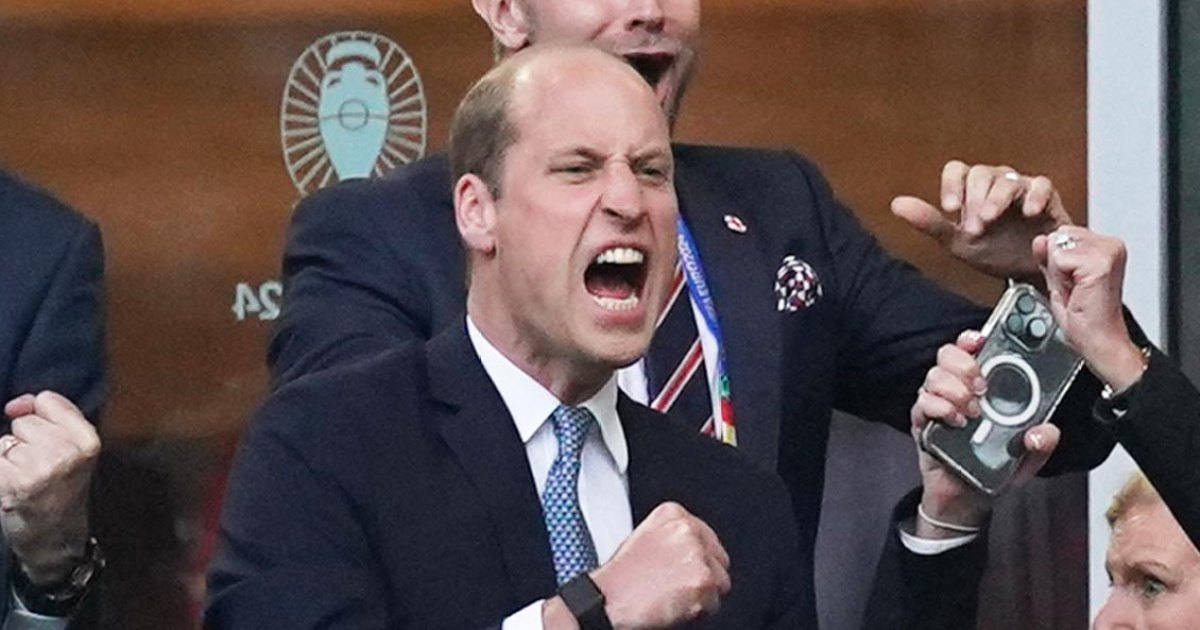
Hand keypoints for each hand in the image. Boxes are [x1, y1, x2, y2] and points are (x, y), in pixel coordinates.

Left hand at [1, 391, 99, 583]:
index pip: (48, 400)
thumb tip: (15, 406)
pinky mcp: (15, 482)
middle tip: (39, 468)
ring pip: (6, 441)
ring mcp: (41, 468)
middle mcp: (67, 452)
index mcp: (87, 441)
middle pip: (25, 422)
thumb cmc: (61, 489)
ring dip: (9, 459)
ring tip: (26, 479)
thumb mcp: (74, 449)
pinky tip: (12, 487)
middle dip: (25, 441)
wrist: (56, 538)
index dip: (38, 414)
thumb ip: (51, 417)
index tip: (44, 438)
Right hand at [589, 502, 730, 628]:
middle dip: (703, 576)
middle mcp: (688, 529)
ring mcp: (697, 554)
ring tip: (672, 596)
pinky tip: (674, 606)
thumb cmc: (619, 578)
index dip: (698, 560)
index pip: (707, 538)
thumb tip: (696, 551)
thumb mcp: (645, 538)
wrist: (608, 600)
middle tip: (676, 587)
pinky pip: (715, 604)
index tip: (684, 571)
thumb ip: (673, 537)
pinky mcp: (704, 580)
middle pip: (718, 558)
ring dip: (701, 595)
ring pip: (720, 582)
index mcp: (673, 514)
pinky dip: (699, 612)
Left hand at [892, 160, 1070, 279]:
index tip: (949, 208)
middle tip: (973, 227)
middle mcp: (996, 183)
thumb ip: (929, 222)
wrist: (1029, 271)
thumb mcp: (957, 242)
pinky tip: (1028, 212)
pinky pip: (1042, 186)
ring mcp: (1022, 188)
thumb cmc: (994, 251)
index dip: (951, 185)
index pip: (957, 171)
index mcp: (972, 190)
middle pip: (981, 174)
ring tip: (989, 220)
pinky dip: (1035, 196)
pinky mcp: (1047, 197)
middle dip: (974, 200)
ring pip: (1008, 180)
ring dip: (996, 200)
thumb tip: (897, 204)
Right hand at [911, 331, 1060, 537]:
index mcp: (981, 389)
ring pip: (933, 376)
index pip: (971, 351)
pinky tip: (955, 421)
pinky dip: (939, 408)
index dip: (971, 339)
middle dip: (964, 364)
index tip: (980, 339)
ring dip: (953, 389)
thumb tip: (1044, 431)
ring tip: (971, 410)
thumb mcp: (1026, 458)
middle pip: (947, 356)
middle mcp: (956, 390)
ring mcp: (936, 405)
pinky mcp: (922, 423)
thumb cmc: (991, 470)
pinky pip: (922, 403)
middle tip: (980, 385)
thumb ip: (1041, 444)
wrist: (965, 499)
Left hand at [1034, 227, 1145, 392]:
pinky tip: (1077, 291)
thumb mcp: (1059, 281)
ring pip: (1056, 246)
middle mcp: (1111, 245)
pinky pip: (1059, 259)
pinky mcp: (1101, 262)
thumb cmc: (1085, 318)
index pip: (1061, 234)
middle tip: (1074, 289)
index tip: (1073, 284)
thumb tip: (1040, 239)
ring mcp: (1108, 251)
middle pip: (1057, 236)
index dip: (1057, 262)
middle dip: (1057, 265)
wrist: (1099, 341)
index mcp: (1104, 247)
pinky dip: (1060, 278)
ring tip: (1076, 291)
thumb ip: (1049, 257)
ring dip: (1058, 272)